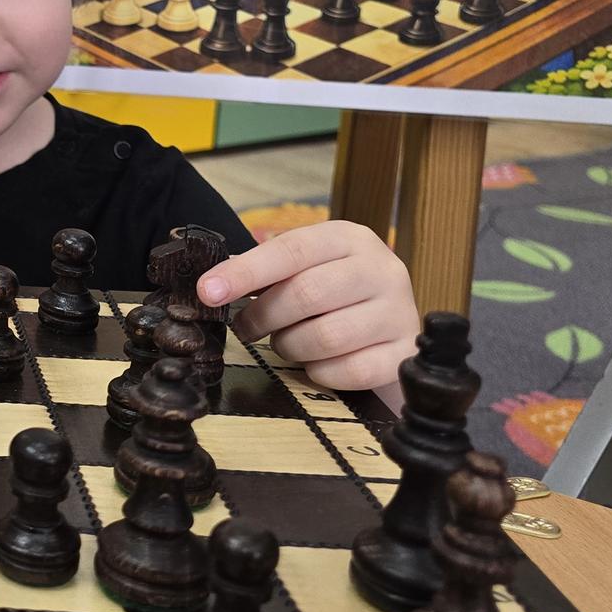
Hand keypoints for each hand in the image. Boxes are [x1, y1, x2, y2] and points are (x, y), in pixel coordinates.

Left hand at [196, 220, 416, 391]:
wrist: (393, 331)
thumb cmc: (336, 296)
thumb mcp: (307, 269)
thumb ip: (265, 271)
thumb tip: (213, 283)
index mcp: (350, 239)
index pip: (291, 250)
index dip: (245, 272)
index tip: (207, 292)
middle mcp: (381, 269)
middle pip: (306, 294)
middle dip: (263, 316)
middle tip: (247, 327)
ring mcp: (398, 312)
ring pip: (325, 337)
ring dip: (290, 346)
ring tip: (286, 342)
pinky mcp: (403, 354)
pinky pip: (347, 370)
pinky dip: (320, 372)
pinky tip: (317, 363)